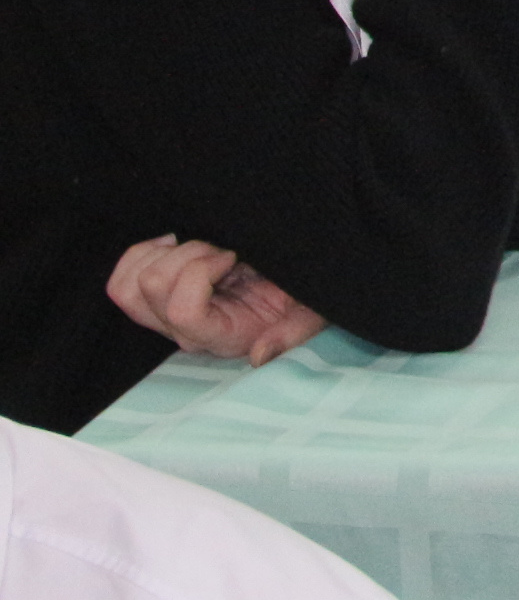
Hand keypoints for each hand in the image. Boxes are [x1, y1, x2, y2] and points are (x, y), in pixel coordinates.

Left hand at [108, 237, 327, 367]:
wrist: (298, 285)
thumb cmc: (308, 296)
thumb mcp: (316, 312)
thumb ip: (294, 333)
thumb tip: (259, 355)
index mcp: (223, 336)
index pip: (182, 311)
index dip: (200, 270)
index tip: (234, 255)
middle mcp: (187, 332)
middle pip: (151, 288)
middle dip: (186, 254)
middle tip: (219, 250)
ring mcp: (167, 317)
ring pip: (130, 285)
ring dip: (165, 253)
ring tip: (200, 248)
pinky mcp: (158, 299)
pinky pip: (122, 280)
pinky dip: (143, 253)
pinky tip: (174, 245)